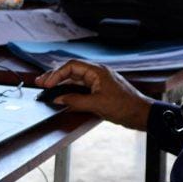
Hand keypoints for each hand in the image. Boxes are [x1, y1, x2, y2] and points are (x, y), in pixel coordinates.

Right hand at [35, 60, 153, 130]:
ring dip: (61, 84)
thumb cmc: (125, 106)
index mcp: (97, 71)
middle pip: (71, 71)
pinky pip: (80, 88)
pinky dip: (69, 91)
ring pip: (75, 80)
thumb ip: (75, 101)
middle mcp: (96, 74)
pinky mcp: (99, 91)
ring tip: (46, 88)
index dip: (56, 74)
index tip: (47, 84)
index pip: (71, 66)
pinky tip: (62, 96)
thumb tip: (58, 100)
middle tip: (40, 83)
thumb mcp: (97, 104)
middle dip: (54, 76)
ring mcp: (98, 82)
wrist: (142, 114)